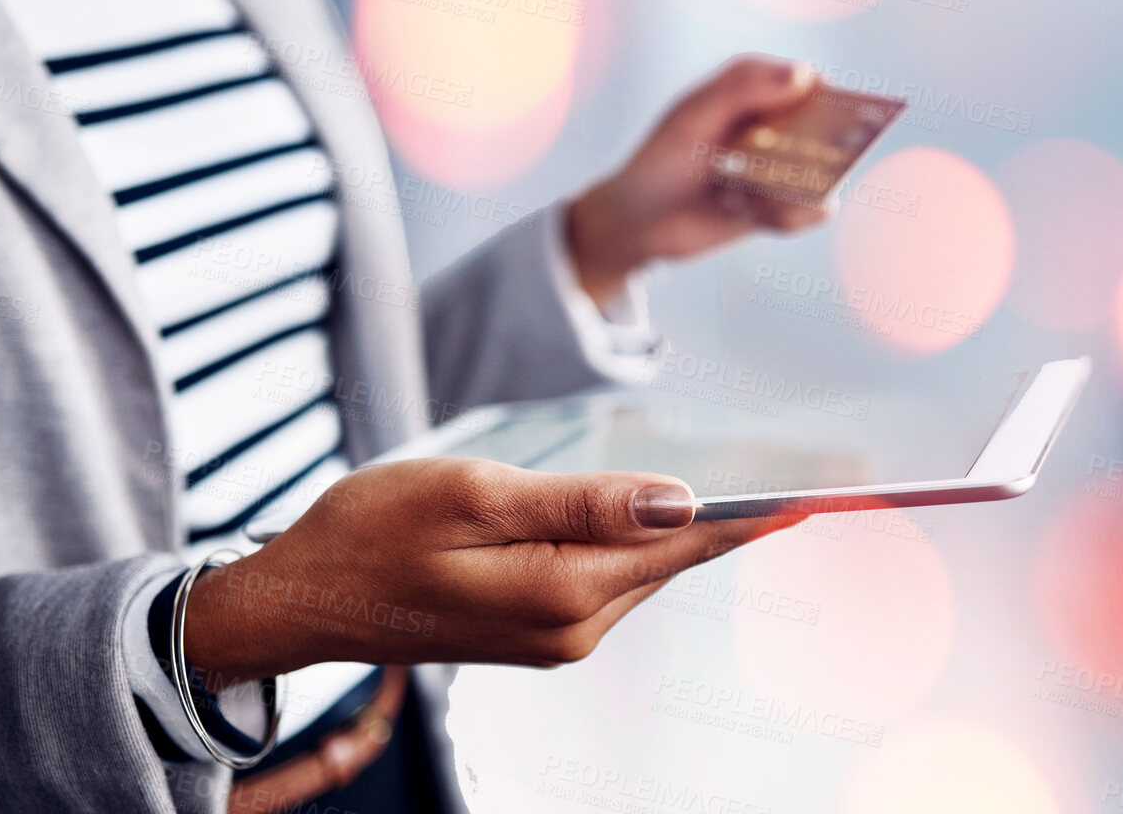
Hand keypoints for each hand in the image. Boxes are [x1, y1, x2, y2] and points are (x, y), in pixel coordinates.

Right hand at [180, 458, 800, 681]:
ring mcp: (559, 637)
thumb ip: (581, 502)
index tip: (817, 496)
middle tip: (807, 484)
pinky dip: (643, 544)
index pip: (682, 543)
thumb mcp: (474, 495)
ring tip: (753, 493)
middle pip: (673, 558)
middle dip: (733, 518)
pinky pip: (613, 578)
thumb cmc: (371, 532)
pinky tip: (663, 516)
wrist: (305, 598)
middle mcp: (573, 629)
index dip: (752, 515)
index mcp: (561, 592)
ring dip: (687, 529)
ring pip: (645, 568)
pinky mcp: (542, 630)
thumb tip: (675, 501)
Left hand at [567, 54, 829, 304]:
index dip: (820, 95)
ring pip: (824, 174)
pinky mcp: (781, 206)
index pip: (806, 81)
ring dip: (789, 190)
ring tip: (738, 196)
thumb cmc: (661, 160)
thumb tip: (803, 75)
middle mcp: (777, 125)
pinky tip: (741, 212)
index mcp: (756, 90)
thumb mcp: (693, 119)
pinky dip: (783, 217)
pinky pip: (808, 213)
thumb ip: (743, 90)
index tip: (810, 116)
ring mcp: (782, 167)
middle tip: (785, 164)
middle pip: (827, 127)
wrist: (639, 222)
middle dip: (820, 149)